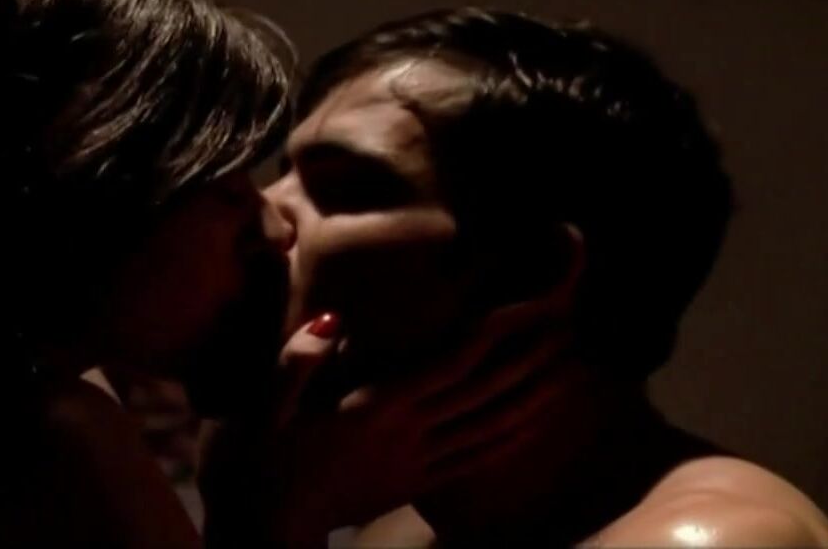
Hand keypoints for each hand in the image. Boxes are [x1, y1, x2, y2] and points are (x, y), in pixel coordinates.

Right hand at [199, 299, 577, 546]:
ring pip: (489, 426)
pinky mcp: (414, 484)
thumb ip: (296, 361)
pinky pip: (475, 461)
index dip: (492, 331)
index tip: (528, 301)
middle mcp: (407, 433)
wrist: (263, 528)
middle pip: (482, 391)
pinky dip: (510, 440)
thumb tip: (332, 320)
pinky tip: (534, 425)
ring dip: (532, 398)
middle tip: (568, 326)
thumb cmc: (256, 458)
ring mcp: (416, 462)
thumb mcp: (260, 405)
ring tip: (571, 370)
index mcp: (376, 407)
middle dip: (527, 357)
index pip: (449, 362)